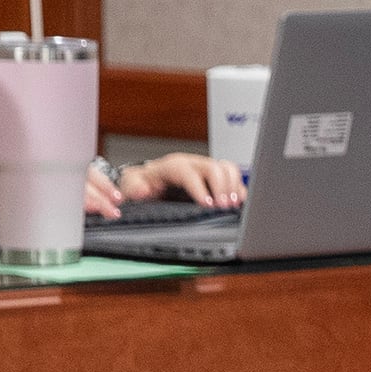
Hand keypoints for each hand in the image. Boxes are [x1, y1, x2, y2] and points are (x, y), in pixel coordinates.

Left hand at [116, 150, 246, 211]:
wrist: (149, 184)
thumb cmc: (143, 185)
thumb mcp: (131, 186)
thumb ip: (133, 187)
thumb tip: (142, 190)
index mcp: (172, 165)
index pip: (189, 173)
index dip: (200, 188)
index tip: (208, 205)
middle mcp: (192, 164)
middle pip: (214, 167)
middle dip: (221, 188)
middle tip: (224, 207)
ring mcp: (205, 170)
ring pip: (227, 168)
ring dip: (233, 187)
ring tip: (233, 205)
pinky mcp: (215, 178)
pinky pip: (234, 177)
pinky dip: (239, 189)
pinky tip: (239, 202)